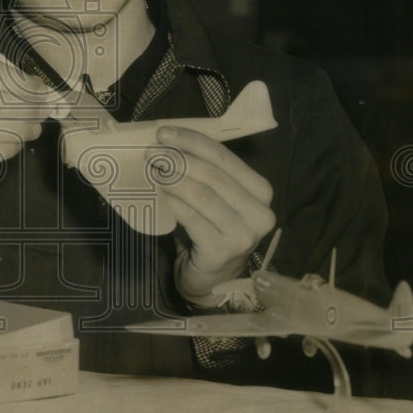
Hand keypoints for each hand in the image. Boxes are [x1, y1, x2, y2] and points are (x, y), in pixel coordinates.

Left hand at [151, 125, 275, 305]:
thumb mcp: (216, 198)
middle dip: (179, 159)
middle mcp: (259, 212)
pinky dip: (175, 203)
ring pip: (203, 195)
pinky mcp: (222, 252)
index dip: (193, 141)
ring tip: (154, 170)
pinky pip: (193, 220)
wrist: (211, 279)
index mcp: (261, 191)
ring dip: (174, 178)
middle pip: (214, 175)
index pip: (225, 157)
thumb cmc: (211, 230)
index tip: (164, 133)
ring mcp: (243, 235)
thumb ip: (204, 173)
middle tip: (152, 153)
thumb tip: (170, 142)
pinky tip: (162, 195)